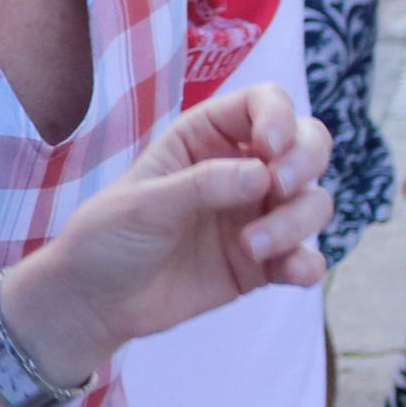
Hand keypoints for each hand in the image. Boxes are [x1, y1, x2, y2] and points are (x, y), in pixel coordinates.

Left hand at [23, 83, 335, 375]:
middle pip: (307, 144)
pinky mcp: (262, 263)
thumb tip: (263, 174)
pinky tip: (293, 274)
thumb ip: (202, 186)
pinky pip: (305, 258)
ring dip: (297, 221)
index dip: (279, 116)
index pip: (264, 103)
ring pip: (312, 202)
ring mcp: (255, 216)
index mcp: (205, 137)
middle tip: (279, 186)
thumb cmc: (107, 237)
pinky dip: (308, 263)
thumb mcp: (144, 203)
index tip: (270, 147)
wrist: (94, 303)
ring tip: (253, 246)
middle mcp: (240, 170)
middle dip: (304, 161)